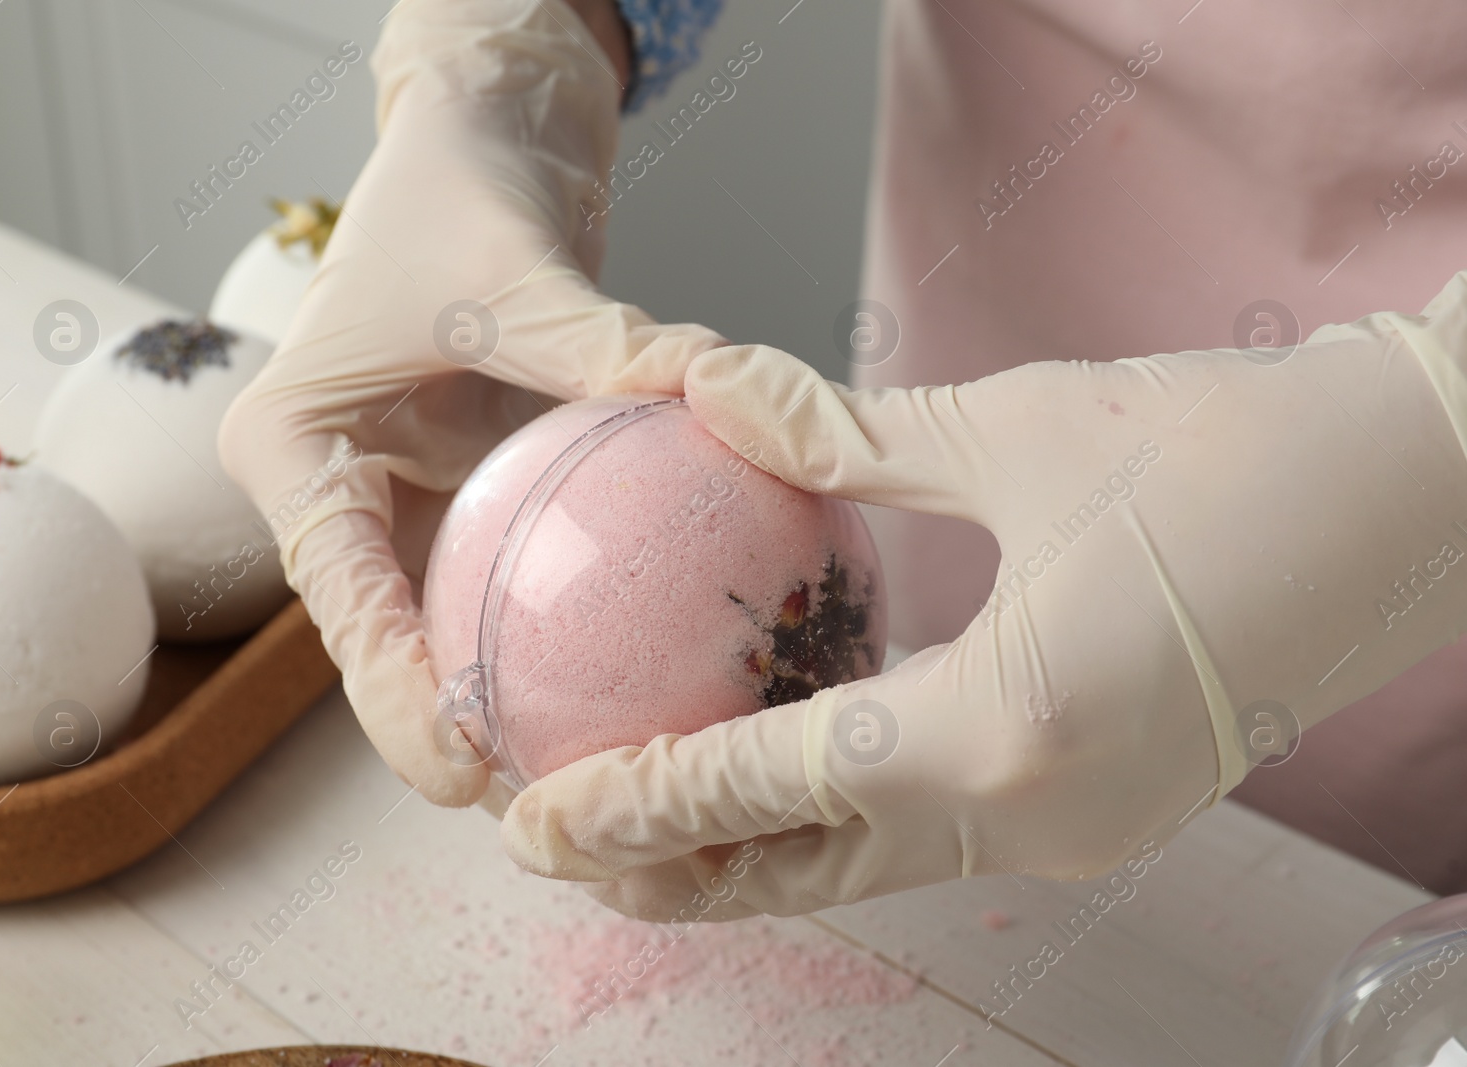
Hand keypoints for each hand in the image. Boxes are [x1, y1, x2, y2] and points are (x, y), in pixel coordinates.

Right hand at [218, 0, 724, 807]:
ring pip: (450, 620)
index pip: (336, 596)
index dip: (389, 695)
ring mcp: (406, 496)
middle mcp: (339, 489)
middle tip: (545, 797)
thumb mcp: (516, 269)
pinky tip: (644, 670)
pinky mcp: (473, 488)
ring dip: (511, 691)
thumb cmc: (457, 185)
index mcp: (294, 451)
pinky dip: (568, 617)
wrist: (477, 133)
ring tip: (595, 765)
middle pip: (388, 636)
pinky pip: (517, 570)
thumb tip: (713, 393)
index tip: (460, 766)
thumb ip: (600, 344)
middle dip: (450, 729)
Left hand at [499, 272, 1466, 918]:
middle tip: (563, 851)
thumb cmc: (1234, 450)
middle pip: (813, 868)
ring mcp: (1082, 825)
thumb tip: (709, 390)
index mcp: (1003, 730)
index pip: (772, 783)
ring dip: (763, 852)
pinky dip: (849, 812)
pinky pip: (943, 827)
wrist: (1421, 497)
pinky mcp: (1108, 804)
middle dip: (680, 869)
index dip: (641, 806)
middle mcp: (1038, 814)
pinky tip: (791, 767)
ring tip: (650, 832)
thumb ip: (843, 433)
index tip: (538, 820)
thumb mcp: (1016, 429)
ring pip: (878, 862)